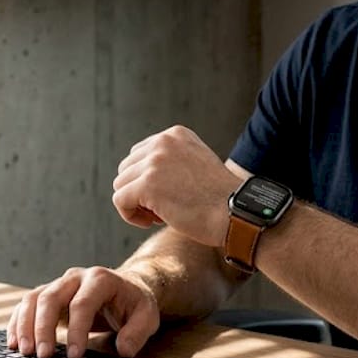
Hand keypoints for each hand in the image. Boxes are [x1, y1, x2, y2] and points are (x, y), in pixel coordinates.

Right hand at [6, 266, 159, 357]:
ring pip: (33, 298)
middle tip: (43, 356)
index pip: (82, 303)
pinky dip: (17, 322)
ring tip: (24, 352)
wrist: (127, 287)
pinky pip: (26, 305)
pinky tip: (14, 342)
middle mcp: (75, 278)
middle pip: (50, 297)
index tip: (74, 356)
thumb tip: (124, 350)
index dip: (76, 330)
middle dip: (43, 328)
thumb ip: (137, 332)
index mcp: (100, 279)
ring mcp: (59, 284)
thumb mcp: (147, 316)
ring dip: (24, 325)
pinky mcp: (48, 294)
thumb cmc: (135, 303)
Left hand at [111, 125, 241, 246]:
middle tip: (162, 209)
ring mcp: (154, 161)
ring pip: (120, 185)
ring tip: (158, 216)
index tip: (166, 196)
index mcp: (175, 134)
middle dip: (138, 192)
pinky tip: (151, 222)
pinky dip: (130, 215)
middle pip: (126, 169)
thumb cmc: (220, 200)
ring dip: (135, 204)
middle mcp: (163, 142)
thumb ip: (170, 163)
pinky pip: (119, 200)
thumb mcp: (196, 166)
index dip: (146, 180)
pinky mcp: (147, 184)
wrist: (237, 214)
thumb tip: (137, 179)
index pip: (139, 155)